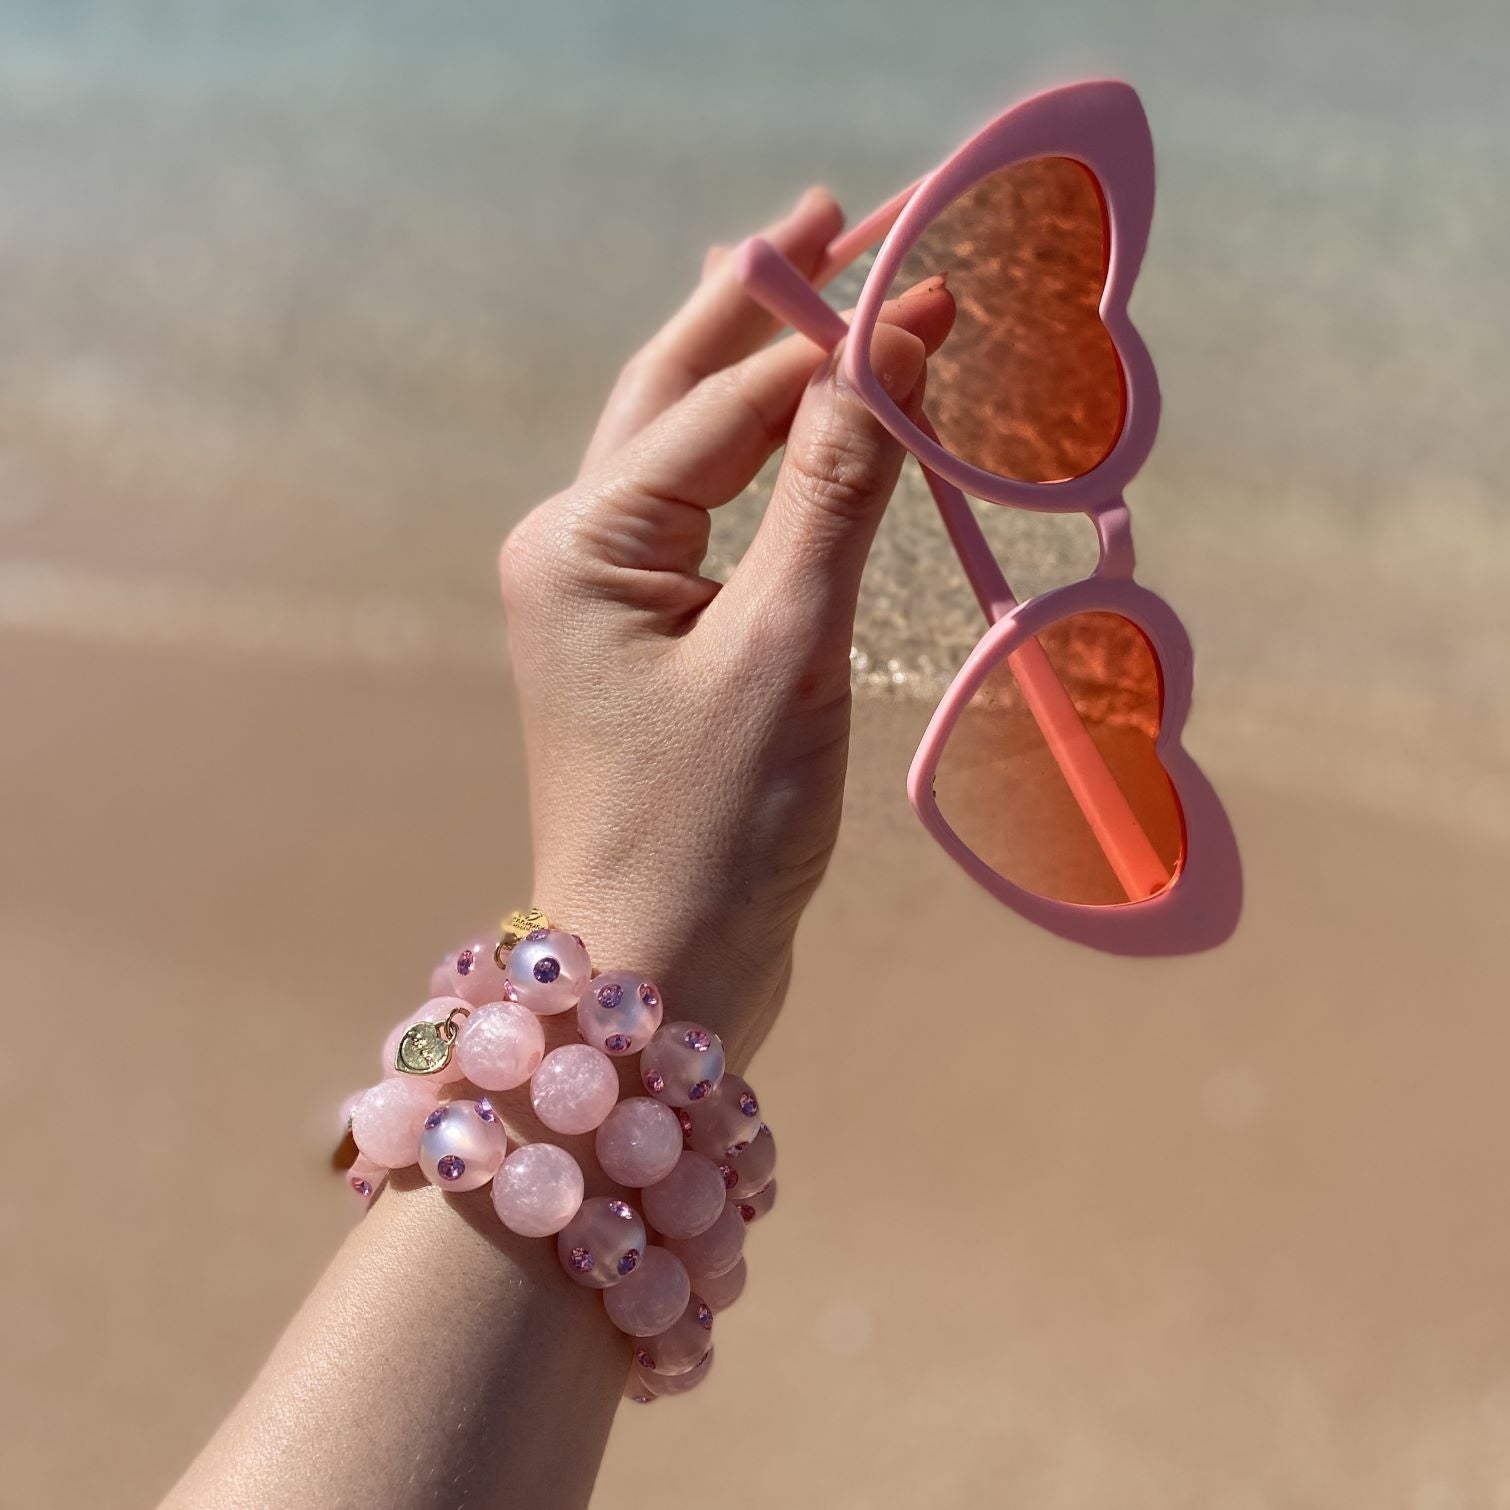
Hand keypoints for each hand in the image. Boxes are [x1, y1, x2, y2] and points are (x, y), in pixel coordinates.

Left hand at [499, 189, 954, 1063]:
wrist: (657, 978)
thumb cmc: (712, 831)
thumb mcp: (784, 651)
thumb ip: (833, 495)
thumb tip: (889, 349)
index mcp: (579, 542)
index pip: (726, 405)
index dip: (834, 341)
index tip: (932, 280)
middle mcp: (574, 552)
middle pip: (677, 394)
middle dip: (757, 309)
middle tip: (832, 217)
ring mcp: (605, 598)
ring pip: (690, 453)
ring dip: (761, 377)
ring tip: (819, 286)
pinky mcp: (647, 642)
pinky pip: (710, 523)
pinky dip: (769, 468)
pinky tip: (807, 428)